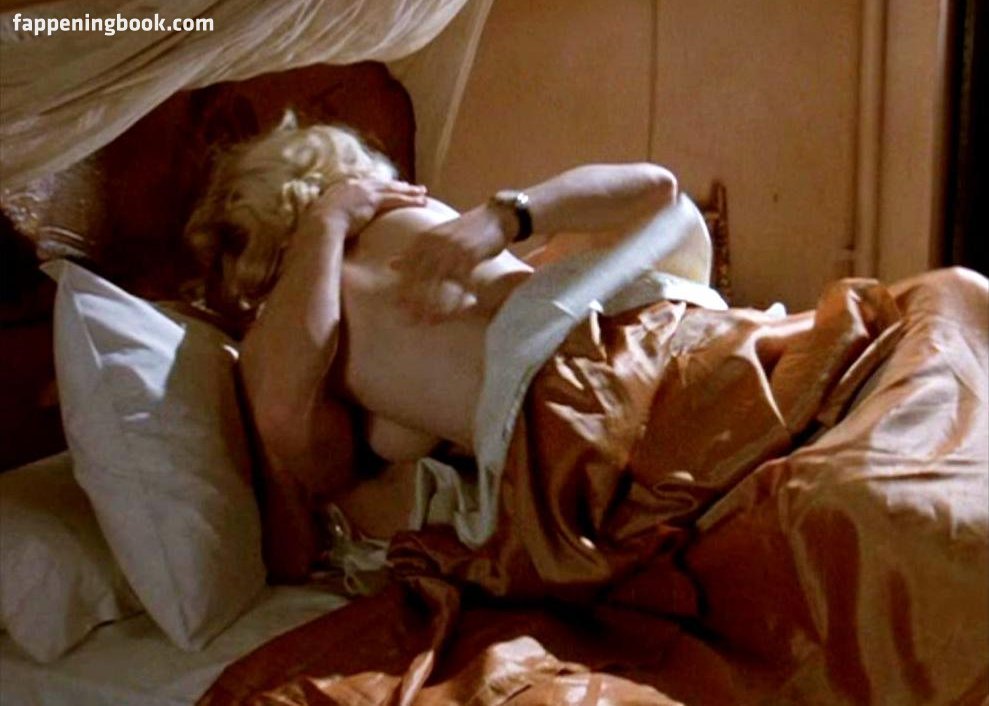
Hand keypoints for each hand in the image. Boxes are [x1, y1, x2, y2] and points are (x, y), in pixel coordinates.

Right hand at [304, 178, 426, 236]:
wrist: (321, 223)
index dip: (381, 186)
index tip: (391, 187)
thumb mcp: (326, 215)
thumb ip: (334, 215)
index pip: (368, 183)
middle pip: (384, 183)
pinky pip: (397, 199)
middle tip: (412, 187)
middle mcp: (357, 184)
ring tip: (423, 193)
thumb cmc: (319, 224)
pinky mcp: (374, 200)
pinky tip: (422, 202)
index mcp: (345, 186)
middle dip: (399, 185)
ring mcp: (365, 191)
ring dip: (410, 191)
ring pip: (394, 189)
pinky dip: (410, 200)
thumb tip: (333, 224)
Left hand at [390, 204, 509, 320]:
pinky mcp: (470, 255)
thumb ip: (415, 252)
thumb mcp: (436, 237)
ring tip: (429, 322)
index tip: (396, 307)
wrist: (494, 216)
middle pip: (419, 277)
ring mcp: (452, 249)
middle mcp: (435, 243)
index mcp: (424, 239)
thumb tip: (390, 264)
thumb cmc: (465, 230)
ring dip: (433, 305)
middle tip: (409, 321)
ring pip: (437, 282)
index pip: (407, 268)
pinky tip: (458, 312)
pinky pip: (461, 283)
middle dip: (413, 301)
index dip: (401, 288)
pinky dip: (459, 299)